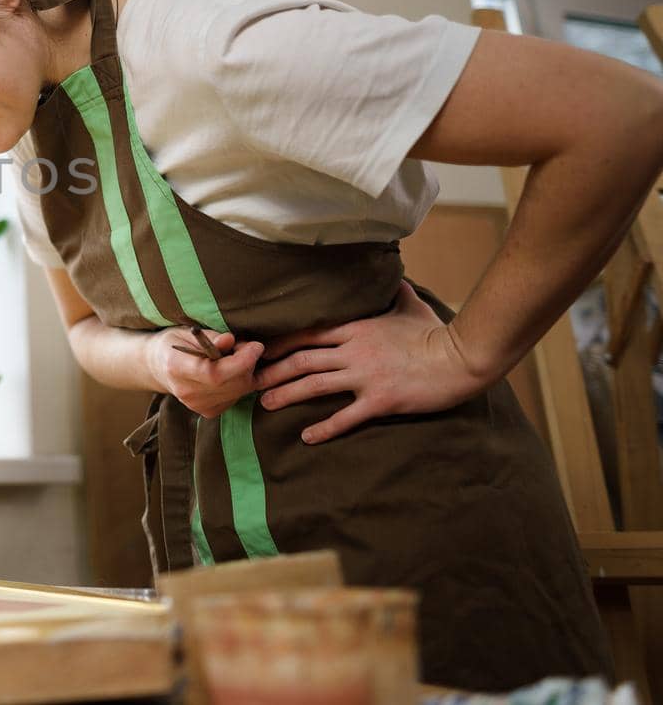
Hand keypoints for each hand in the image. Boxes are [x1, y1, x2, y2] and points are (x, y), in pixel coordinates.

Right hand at [153, 327, 264, 417]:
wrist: (158, 366)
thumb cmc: (174, 343)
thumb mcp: (187, 332)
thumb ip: (210, 337)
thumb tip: (230, 340)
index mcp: (176, 367)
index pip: (215, 373)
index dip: (241, 361)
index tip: (256, 346)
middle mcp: (186, 391)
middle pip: (231, 384)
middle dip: (248, 364)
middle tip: (248, 347)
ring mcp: (196, 405)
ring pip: (238, 392)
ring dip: (247, 373)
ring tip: (238, 357)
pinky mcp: (207, 411)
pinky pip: (236, 398)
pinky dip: (241, 383)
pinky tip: (233, 371)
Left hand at [252, 283, 491, 443]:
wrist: (461, 358)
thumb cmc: (436, 333)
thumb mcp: (411, 306)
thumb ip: (396, 292)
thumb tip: (394, 276)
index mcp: (357, 328)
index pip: (308, 333)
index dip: (281, 343)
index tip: (262, 350)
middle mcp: (354, 351)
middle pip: (302, 360)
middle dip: (273, 371)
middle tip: (251, 382)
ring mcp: (365, 376)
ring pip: (315, 385)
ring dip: (286, 395)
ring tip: (265, 404)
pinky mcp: (380, 400)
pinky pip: (345, 416)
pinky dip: (324, 428)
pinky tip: (307, 437)